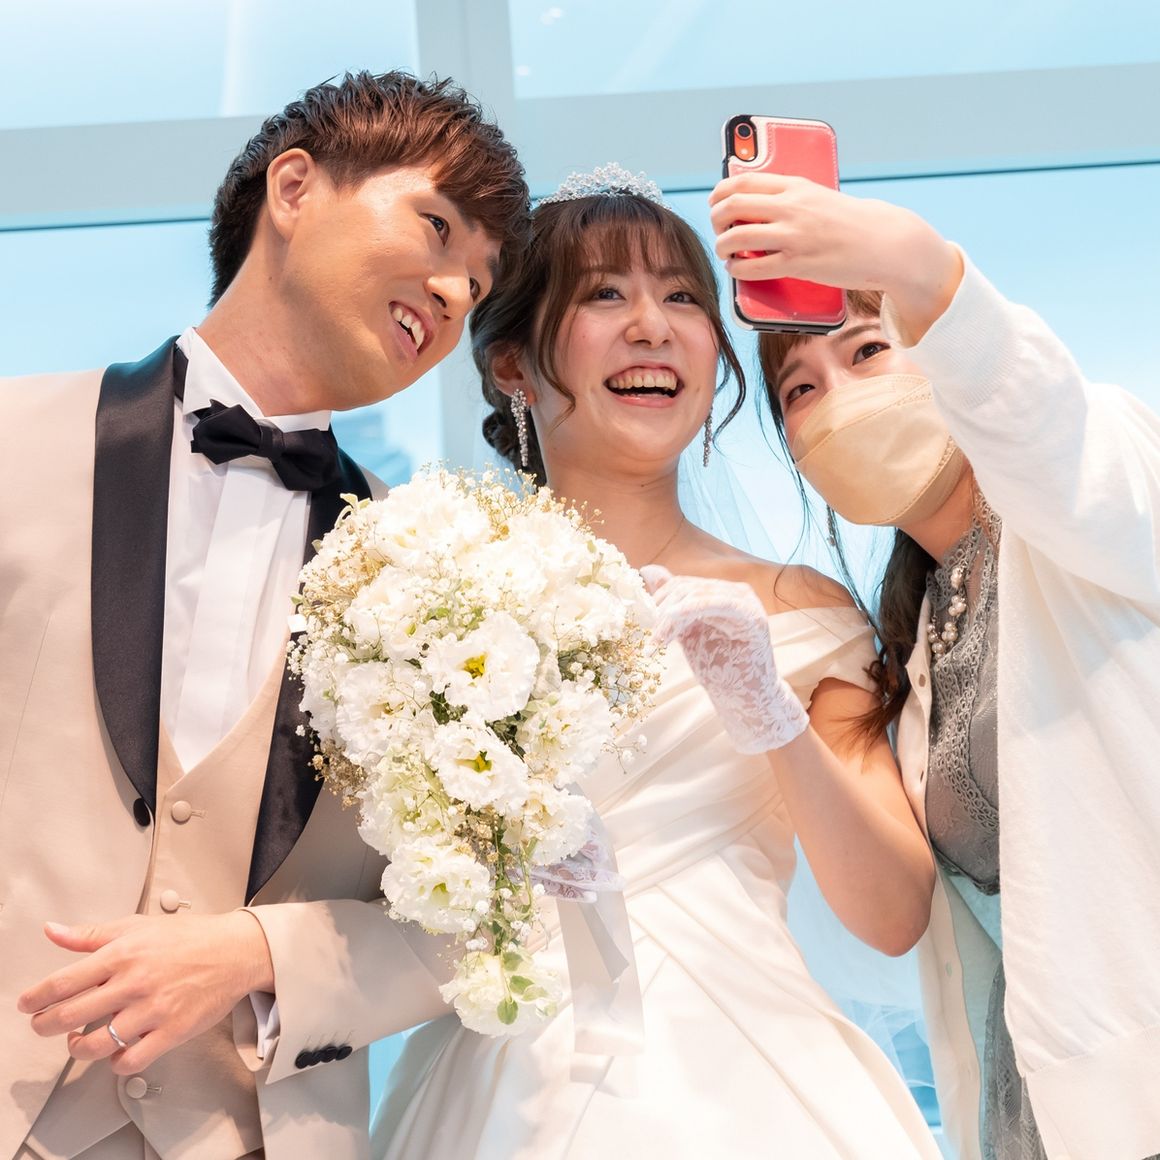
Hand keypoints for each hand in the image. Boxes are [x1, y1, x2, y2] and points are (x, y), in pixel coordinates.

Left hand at [17, 911, 273, 1074]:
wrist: (235, 951)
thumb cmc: (188, 938)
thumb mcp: (137, 926)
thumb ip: (91, 934)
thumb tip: (53, 931)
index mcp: (123, 953)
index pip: (64, 981)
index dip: (36, 997)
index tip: (27, 1004)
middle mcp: (134, 982)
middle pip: (69, 1015)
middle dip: (45, 1025)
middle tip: (43, 1024)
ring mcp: (153, 1009)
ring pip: (95, 1045)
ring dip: (77, 1048)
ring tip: (78, 1041)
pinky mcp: (172, 1031)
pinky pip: (131, 1060)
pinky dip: (116, 1063)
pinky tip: (116, 1052)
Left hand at [641, 565, 808, 753]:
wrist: (744, 699)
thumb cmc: (719, 668)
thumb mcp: (686, 633)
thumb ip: (671, 605)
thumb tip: (647, 570)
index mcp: (721, 593)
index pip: (681, 584)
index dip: (657, 601)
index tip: (641, 624)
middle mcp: (736, 591)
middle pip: (686, 587)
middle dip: (660, 610)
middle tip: (647, 638)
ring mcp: (746, 601)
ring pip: (695, 594)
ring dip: (669, 618)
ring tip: (656, 643)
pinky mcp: (752, 616)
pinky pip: (715, 603)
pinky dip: (689, 611)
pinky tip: (670, 625)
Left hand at [708, 173, 962, 340]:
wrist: (883, 242)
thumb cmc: (849, 222)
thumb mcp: (817, 196)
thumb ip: (789, 195)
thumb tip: (754, 200)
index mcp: (795, 186)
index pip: (743, 181)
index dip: (720, 193)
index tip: (715, 203)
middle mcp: (791, 207)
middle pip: (732, 206)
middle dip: (716, 220)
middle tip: (719, 230)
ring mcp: (793, 235)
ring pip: (736, 237)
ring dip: (722, 246)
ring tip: (725, 252)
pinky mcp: (797, 263)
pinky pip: (752, 266)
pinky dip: (737, 268)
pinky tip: (737, 268)